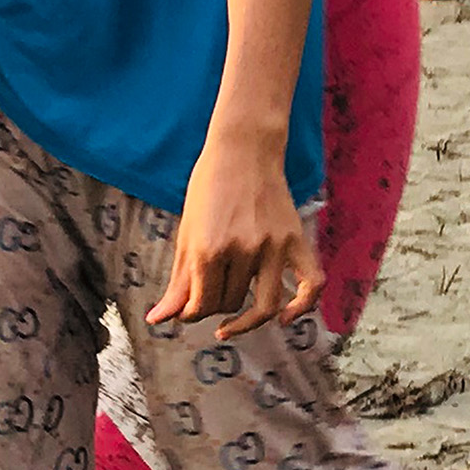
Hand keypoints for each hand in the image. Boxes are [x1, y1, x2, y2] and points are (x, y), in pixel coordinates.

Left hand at [145, 123, 319, 337]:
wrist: (244, 148)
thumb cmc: (209, 185)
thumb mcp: (187, 233)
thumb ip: (177, 281)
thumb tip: (158, 320)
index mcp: (208, 249)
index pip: (201, 306)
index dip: (191, 313)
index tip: (189, 308)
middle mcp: (242, 251)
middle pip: (230, 303)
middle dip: (215, 307)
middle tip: (210, 295)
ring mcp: (273, 247)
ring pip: (263, 305)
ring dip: (246, 319)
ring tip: (232, 322)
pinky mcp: (295, 240)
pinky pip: (311, 284)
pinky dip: (302, 307)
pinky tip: (286, 318)